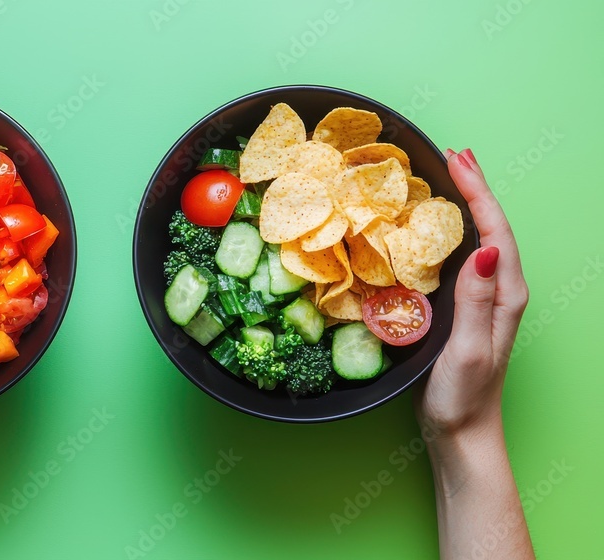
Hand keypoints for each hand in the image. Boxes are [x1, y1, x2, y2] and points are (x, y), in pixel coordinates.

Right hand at [414, 149, 533, 558]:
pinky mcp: (468, 308)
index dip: (479, 193)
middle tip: (454, 153)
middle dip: (476, 188)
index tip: (457, 161)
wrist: (462, 433)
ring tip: (449, 175)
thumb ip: (477, 300)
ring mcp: (486, 299)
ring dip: (467, 204)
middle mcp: (501, 291)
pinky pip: (463, 256)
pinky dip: (453, 230)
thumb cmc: (463, 397)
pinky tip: (436, 225)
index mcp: (505, 295)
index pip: (496, 232)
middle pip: (492, 227)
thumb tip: (483, 250)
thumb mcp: (468, 349)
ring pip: (480, 238)